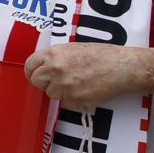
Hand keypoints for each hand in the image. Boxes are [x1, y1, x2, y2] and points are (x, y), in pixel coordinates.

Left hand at [25, 43, 146, 111]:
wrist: (124, 67)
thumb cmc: (102, 55)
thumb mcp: (73, 49)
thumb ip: (55, 57)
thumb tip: (42, 67)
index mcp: (53, 54)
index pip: (29, 65)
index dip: (32, 72)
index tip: (36, 76)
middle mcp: (56, 69)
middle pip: (37, 82)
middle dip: (45, 83)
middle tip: (59, 81)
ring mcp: (65, 86)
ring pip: (51, 94)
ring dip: (61, 92)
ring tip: (79, 83)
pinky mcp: (75, 100)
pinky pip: (66, 103)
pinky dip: (74, 100)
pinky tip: (87, 90)